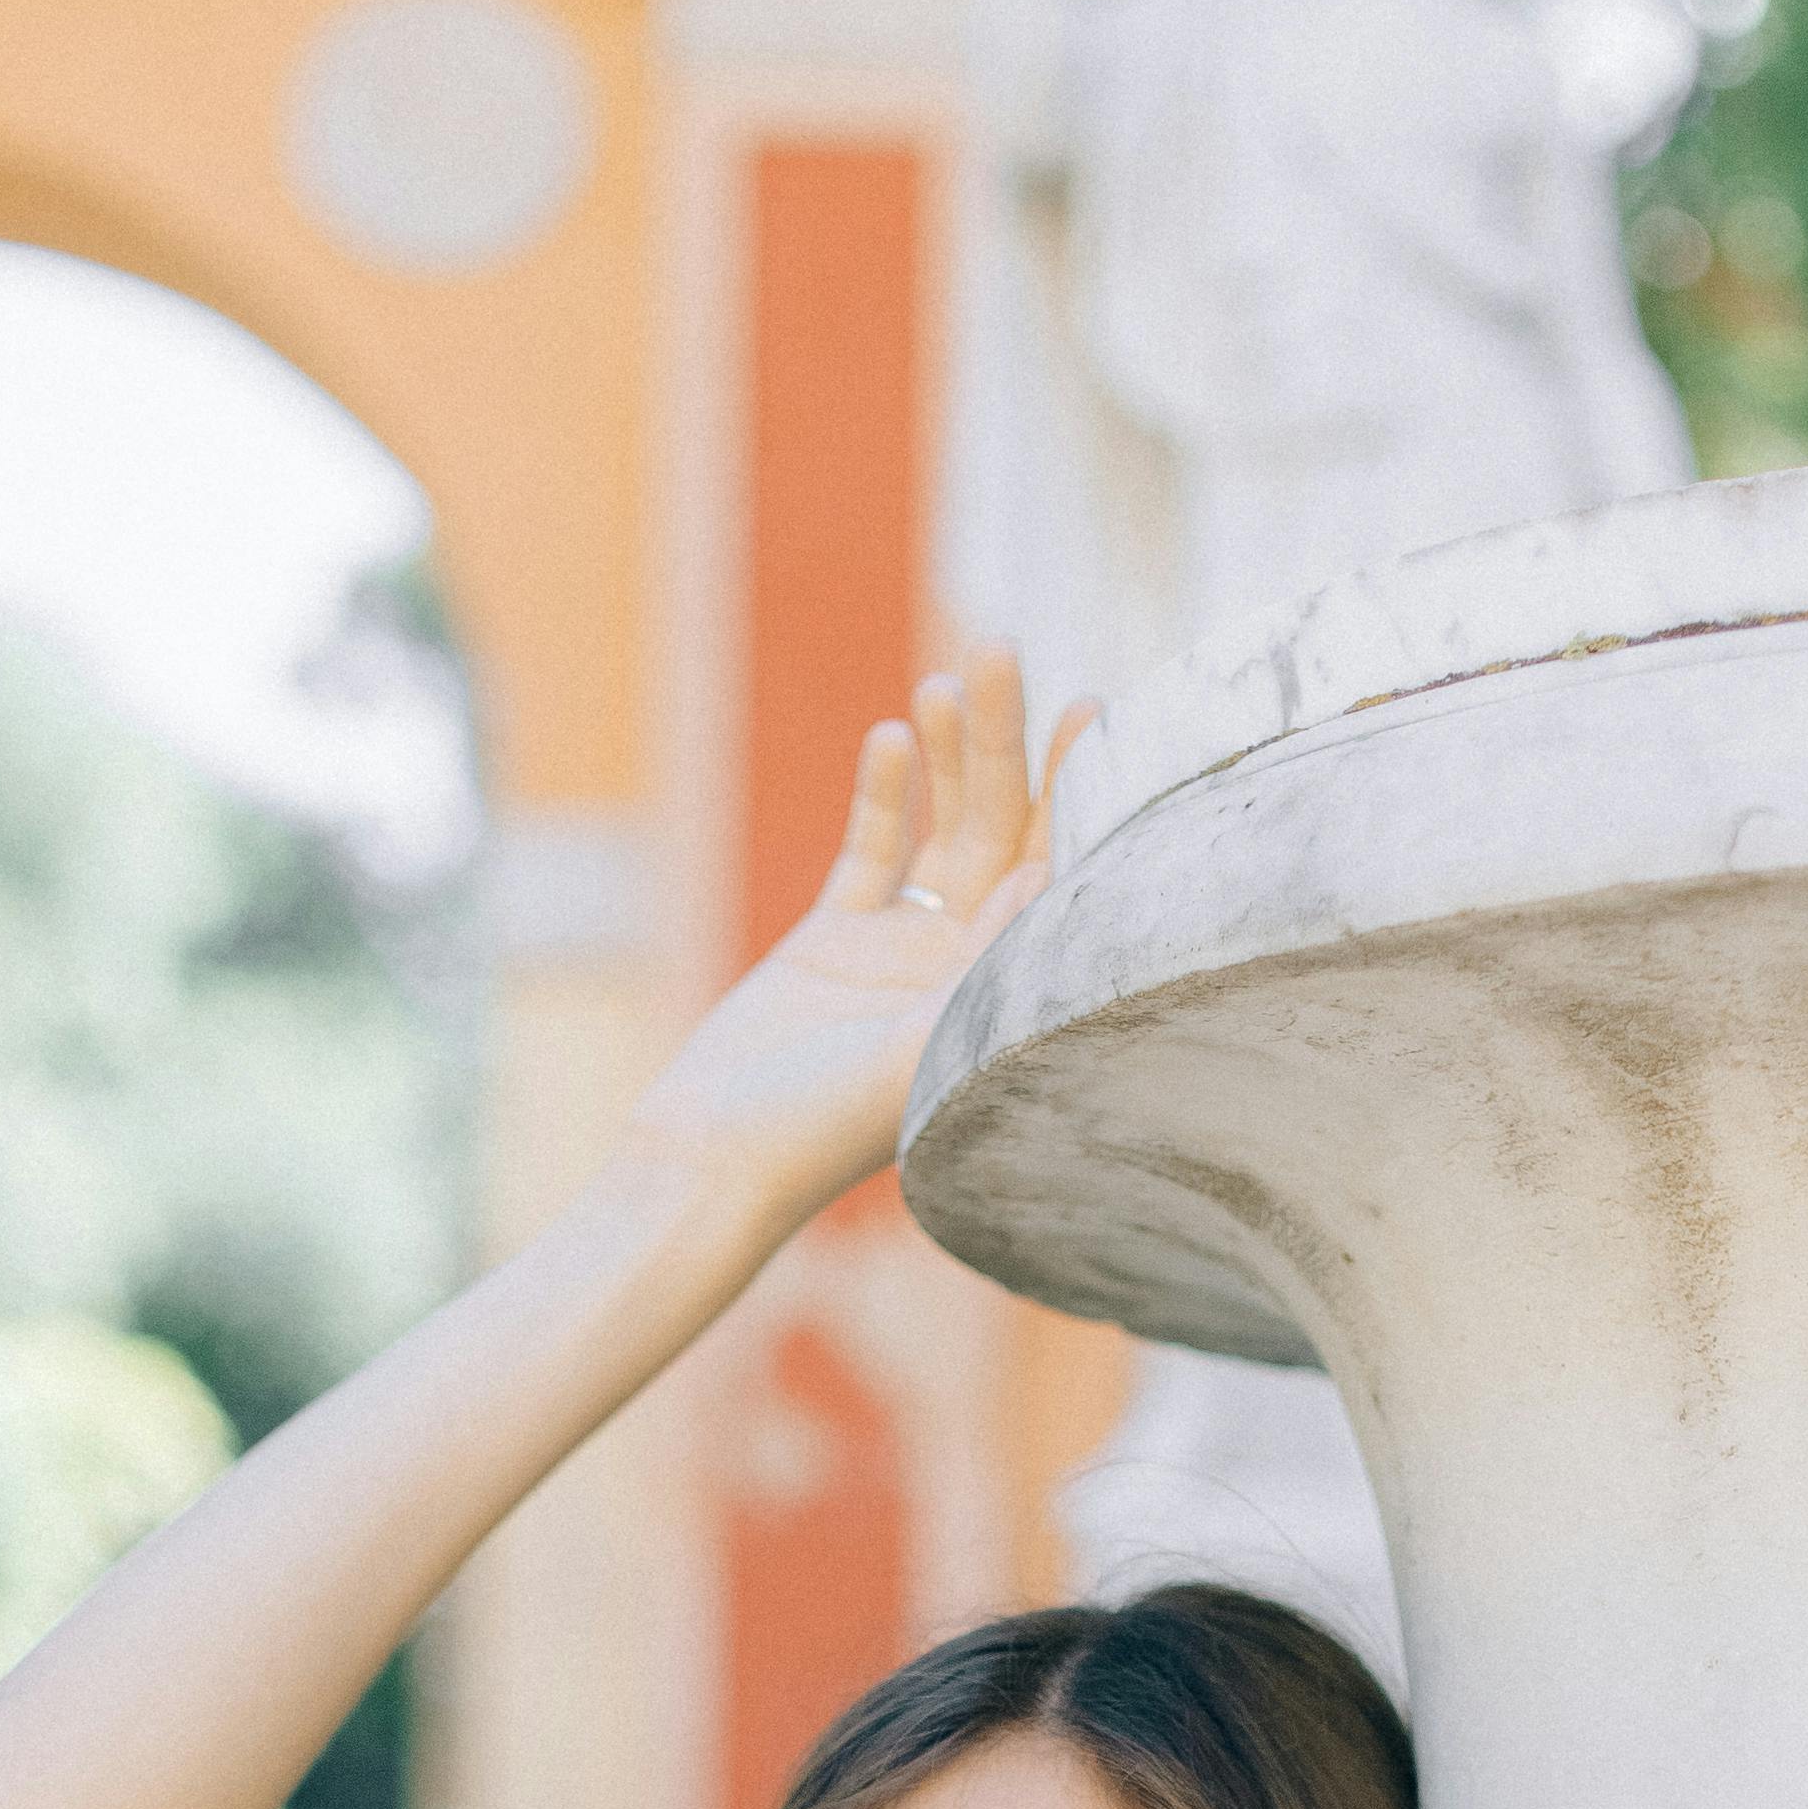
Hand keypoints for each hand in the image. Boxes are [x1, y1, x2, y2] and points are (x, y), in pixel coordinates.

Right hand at [623, 657, 1078, 1243]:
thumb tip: (1049, 882)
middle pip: (1003, 835)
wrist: (712, 1158)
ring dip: (948, 755)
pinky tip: (894, 736)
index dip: (1078, 794)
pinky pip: (872, 852)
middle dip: (1005, 745)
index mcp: (1006, 1001)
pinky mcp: (832, 942)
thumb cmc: (821, 1132)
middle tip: (1003, 650)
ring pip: (942, 832)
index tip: (1095, 714)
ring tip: (949, 679)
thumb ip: (985, 977)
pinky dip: (884, 796)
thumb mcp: (920, 1055)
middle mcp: (967, 974)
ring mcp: (901, 954)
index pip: (1060, 878)